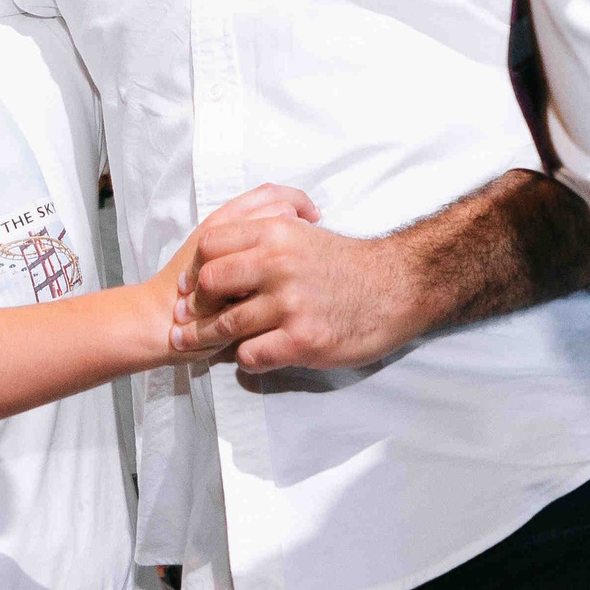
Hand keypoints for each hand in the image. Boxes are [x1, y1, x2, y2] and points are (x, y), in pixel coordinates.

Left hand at [177, 198, 440, 372]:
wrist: (399, 287)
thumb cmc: (347, 263)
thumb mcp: (303, 231)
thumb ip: (263, 235)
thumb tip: (218, 253)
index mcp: (276, 232)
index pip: (211, 244)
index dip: (196, 268)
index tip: (191, 288)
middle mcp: (279, 264)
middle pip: (209, 285)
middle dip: (197, 306)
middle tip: (191, 320)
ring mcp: (290, 304)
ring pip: (225, 325)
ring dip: (210, 339)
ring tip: (199, 346)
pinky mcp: (302, 340)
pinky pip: (250, 355)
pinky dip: (247, 358)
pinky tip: (255, 353)